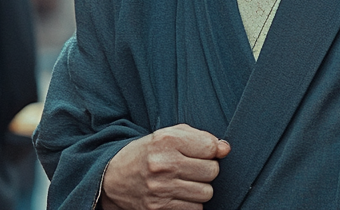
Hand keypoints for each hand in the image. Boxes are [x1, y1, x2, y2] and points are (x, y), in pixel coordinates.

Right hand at [101, 124, 230, 209]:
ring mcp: (161, 188)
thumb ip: (200, 137)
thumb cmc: (148, 153)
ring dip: (200, 188)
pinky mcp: (159, 208)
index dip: (211, 150)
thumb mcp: (168, 136)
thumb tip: (225, 148)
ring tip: (185, 181)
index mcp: (166, 141)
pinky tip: (179, 194)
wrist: (114, 177)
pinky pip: (195, 209)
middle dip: (207, 170)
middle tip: (192, 168)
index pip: (210, 147)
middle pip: (212, 171)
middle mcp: (163, 164)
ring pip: (206, 192)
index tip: (202, 153)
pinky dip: (191, 203)